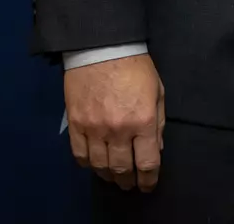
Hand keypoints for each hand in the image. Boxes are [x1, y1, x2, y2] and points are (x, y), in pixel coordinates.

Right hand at [63, 53, 164, 191]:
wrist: (102, 49)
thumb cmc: (135, 67)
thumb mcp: (157, 92)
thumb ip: (158, 122)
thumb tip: (157, 148)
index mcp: (143, 121)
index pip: (147, 161)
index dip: (149, 178)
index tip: (149, 184)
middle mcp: (119, 129)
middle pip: (122, 168)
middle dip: (128, 181)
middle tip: (130, 185)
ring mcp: (94, 128)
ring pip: (100, 165)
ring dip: (108, 175)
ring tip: (114, 178)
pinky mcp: (75, 124)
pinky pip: (79, 154)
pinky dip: (87, 164)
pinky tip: (94, 165)